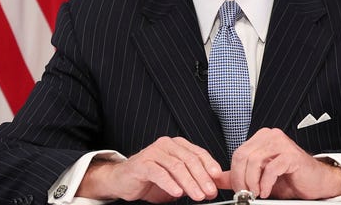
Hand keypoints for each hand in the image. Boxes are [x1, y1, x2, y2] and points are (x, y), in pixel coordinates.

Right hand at [76, 136, 222, 202]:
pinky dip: (170, 183)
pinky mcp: (142, 163)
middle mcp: (166, 145)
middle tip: (209, 191)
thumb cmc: (150, 178)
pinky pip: (159, 173)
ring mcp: (154, 152)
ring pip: (176, 166)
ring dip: (189, 183)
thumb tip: (211, 186)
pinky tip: (177, 193)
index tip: (217, 178)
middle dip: (202, 177)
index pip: (198, 153)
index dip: (210, 165)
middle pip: (189, 160)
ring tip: (197, 195)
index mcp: (177, 145)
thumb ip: (192, 179)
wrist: (123, 180)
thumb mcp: (176, 179)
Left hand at [226, 128, 340, 198]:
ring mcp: (281, 143)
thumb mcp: (259, 178)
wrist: (315, 182)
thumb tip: (217, 178)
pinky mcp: (291, 155)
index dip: (234, 174)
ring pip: (254, 161)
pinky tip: (266, 192)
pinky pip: (271, 168)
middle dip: (241, 179)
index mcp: (261, 139)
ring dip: (252, 182)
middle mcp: (270, 136)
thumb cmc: (290, 178)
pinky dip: (265, 183)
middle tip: (245, 194)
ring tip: (256, 193)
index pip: (237, 153)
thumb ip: (238, 175)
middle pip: (243, 156)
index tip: (238, 189)